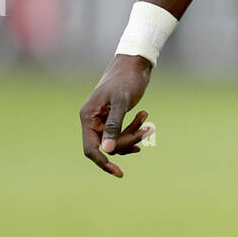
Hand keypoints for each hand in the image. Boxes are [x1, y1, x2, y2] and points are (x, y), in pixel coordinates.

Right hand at [79, 54, 154, 177]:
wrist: (135, 63)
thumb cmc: (126, 80)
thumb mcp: (122, 102)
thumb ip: (114, 126)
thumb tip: (107, 150)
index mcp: (88, 117)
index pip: (91, 149)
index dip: (103, 162)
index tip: (119, 172)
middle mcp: (92, 120)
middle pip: (108, 146)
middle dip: (128, 142)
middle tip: (148, 130)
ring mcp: (103, 119)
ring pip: (117, 141)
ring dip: (134, 136)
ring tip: (149, 123)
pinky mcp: (114, 117)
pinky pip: (122, 134)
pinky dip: (134, 132)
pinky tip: (147, 127)